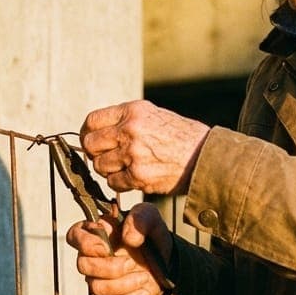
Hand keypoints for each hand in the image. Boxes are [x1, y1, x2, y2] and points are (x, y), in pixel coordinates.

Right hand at [66, 203, 173, 294]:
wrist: (166, 262)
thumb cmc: (150, 235)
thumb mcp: (151, 217)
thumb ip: (140, 217)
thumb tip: (128, 238)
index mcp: (97, 233)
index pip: (74, 235)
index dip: (85, 243)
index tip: (106, 246)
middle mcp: (92, 257)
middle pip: (83, 265)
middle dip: (109, 267)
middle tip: (131, 262)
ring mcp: (99, 278)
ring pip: (96, 288)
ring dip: (123, 283)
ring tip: (144, 276)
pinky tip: (145, 289)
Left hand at [80, 100, 209, 195]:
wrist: (206, 157)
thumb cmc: (183, 137)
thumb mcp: (155, 116)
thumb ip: (127, 120)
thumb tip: (99, 132)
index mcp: (133, 111)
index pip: (92, 121)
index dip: (88, 134)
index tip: (92, 142)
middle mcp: (130, 130)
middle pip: (90, 145)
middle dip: (96, 153)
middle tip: (108, 158)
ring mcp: (132, 154)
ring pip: (100, 166)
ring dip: (109, 170)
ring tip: (127, 167)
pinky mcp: (138, 176)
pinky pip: (114, 183)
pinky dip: (121, 183)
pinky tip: (135, 178)